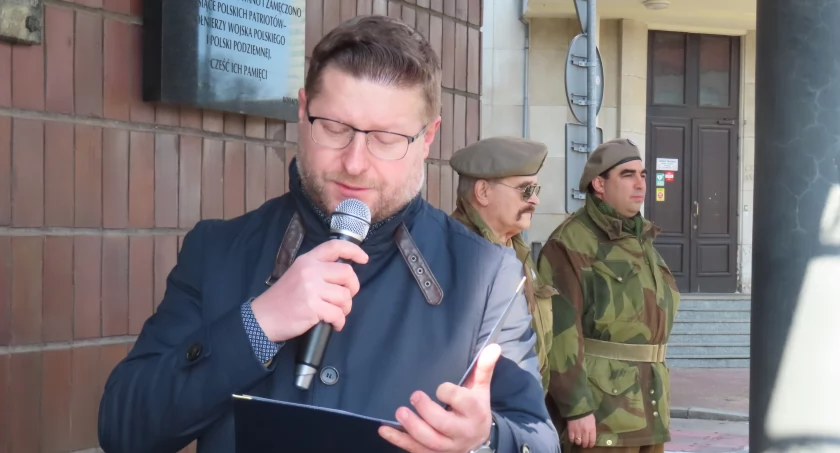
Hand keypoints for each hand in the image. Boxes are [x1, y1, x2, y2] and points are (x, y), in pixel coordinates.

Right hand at [250, 239, 368, 341]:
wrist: (263, 318)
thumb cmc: (282, 299)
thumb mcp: (297, 274)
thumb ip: (318, 270)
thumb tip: (344, 274)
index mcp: (307, 260)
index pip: (335, 247)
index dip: (354, 251)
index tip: (363, 259)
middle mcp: (310, 271)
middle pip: (347, 274)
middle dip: (353, 288)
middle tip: (346, 297)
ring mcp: (311, 289)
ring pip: (345, 296)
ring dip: (345, 308)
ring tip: (336, 313)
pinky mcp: (312, 307)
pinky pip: (338, 314)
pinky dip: (339, 322)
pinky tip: (334, 324)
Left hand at [378, 344, 501, 452]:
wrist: (479, 440)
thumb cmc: (475, 408)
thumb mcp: (481, 388)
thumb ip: (484, 367)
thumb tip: (493, 347)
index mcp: (475, 412)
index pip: (461, 401)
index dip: (447, 392)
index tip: (439, 388)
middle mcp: (462, 432)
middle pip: (443, 424)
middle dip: (426, 411)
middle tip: (414, 396)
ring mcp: (448, 447)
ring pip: (430, 441)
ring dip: (412, 427)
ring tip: (399, 412)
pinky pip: (416, 450)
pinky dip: (399, 440)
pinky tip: (385, 429)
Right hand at [567, 414, 595, 447]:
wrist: (577, 407)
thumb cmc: (586, 413)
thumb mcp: (592, 420)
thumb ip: (592, 428)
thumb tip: (591, 434)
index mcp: (592, 429)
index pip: (592, 441)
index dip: (591, 444)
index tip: (589, 445)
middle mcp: (585, 432)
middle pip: (585, 442)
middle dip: (584, 444)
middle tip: (584, 444)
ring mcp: (577, 431)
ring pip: (578, 442)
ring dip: (578, 442)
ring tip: (578, 441)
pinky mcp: (571, 430)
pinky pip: (571, 438)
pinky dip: (572, 440)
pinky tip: (573, 439)